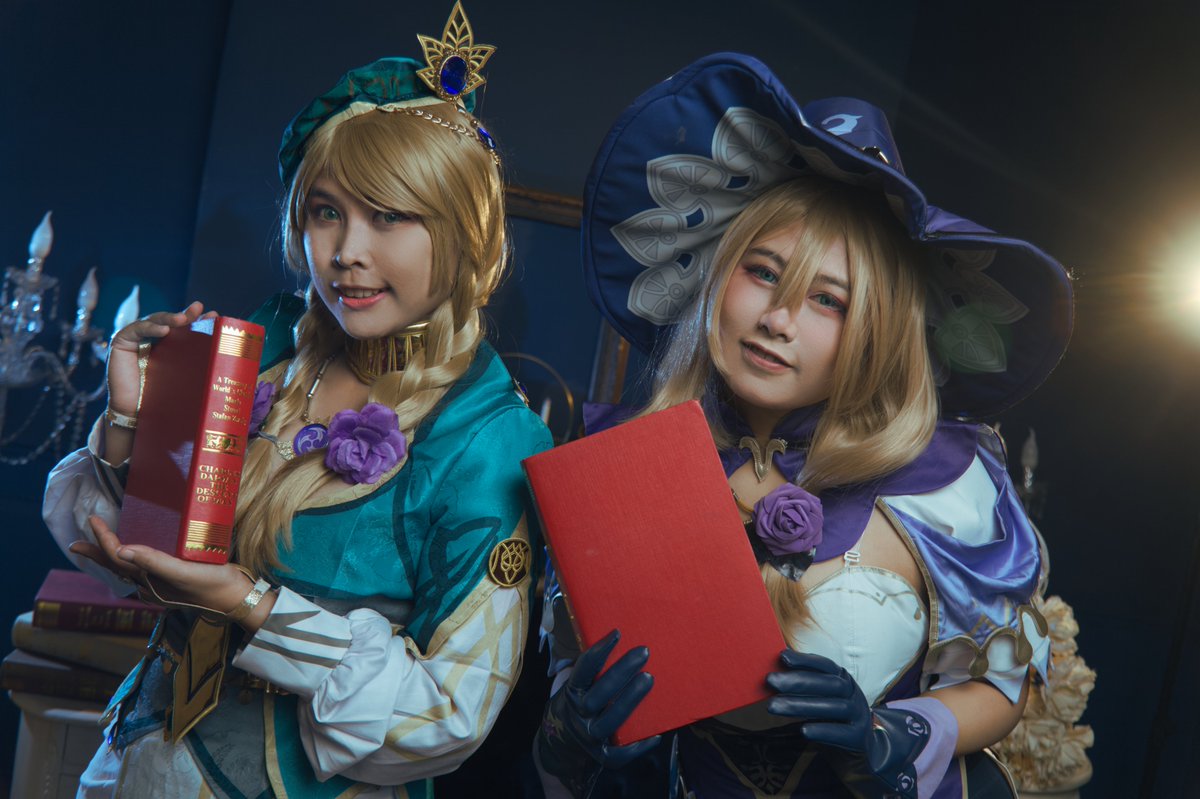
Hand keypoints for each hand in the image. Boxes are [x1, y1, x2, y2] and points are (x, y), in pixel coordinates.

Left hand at [69, 516, 270, 629]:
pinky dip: (134, 560)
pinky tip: (140, 555)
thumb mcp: (185, 572)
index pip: (118, 557)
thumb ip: (154, 562)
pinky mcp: (174, 583)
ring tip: (102, 547)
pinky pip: (145, 570)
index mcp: (150, 582)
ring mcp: (162, 586)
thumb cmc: (214, 585)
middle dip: (96, 553)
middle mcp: (151, 586)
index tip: (93, 519)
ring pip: (129, 569)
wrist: (239, 601)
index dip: (103, 539)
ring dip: (113, 557)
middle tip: (76, 544)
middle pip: (117, 566)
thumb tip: (121, 551)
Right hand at [106, 301, 214, 414]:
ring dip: (169, 318)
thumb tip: (230, 359)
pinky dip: (149, 327)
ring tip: (182, 318)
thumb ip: (198, 364)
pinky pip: (135, 329)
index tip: (214, 315)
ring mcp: (136, 338)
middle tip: (199, 310)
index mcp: (169, 345)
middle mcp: (152, 338)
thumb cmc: (163, 399)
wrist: (137, 416)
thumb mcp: (185, 378)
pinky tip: (164, 330)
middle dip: (185, 314)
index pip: (184, 327)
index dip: (197, 319)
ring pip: (154, 321)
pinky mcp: (121, 342)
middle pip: (170, 321)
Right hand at [537, 630, 659, 794]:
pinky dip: (638, 746)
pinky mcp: (601, 756)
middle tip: (644, 652)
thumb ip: (590, 670)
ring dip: (631, 699)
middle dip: (622, 672)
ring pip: (611, 720)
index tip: (617, 633)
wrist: (560, 745)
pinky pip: (620, 754)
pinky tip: (656, 734)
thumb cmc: (578, 704)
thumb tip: (615, 641)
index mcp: (572, 693)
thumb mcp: (575, 686)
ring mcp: (589, 737)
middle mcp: (578, 715)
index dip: (599, 651)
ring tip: (649, 678)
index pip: (583, 670)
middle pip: (600, 693)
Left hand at [767, 650, 930, 798]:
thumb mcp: (824, 698)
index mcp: (843, 680)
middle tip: (770, 681)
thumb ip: (805, 686)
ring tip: (773, 706)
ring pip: (833, 707)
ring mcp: (859, 716)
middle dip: (798, 681)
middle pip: (829, 684)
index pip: (825, 665)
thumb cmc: (833, 719)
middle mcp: (853, 694)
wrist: (862, 751)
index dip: (805, 660)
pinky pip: (841, 732)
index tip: (782, 657)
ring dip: (801, 705)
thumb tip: (773, 673)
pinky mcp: (859, 738)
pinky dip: (822, 730)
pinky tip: (802, 730)